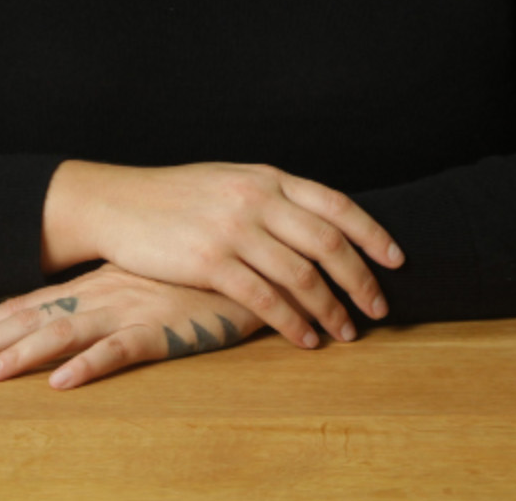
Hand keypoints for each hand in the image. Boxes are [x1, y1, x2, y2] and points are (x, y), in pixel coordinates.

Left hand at [0, 264, 264, 390]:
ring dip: (22, 354)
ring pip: (67, 333)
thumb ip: (115, 293)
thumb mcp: (149, 280)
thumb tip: (77, 311)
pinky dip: (91, 365)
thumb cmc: (202, 275)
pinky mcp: (166, 328)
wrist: (259, 260)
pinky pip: (123, 350)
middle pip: (34, 317)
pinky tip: (62, 382)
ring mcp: (134, 308)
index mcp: (99, 283)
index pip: (30, 302)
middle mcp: (106, 292)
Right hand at [43, 161, 403, 349]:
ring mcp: (233, 228)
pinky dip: (291, 323)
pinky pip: (263, 298)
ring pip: (301, 275)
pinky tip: (304, 339)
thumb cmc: (178, 196)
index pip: (335, 204)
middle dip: (360, 280)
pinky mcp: (209, 260)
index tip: (396, 261)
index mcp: (266, 176)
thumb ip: (272, 196)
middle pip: (327, 243)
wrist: (119, 202)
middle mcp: (256, 198)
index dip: (372, 233)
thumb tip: (319, 223)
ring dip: (330, 309)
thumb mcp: (231, 180)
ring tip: (346, 333)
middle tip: (378, 309)